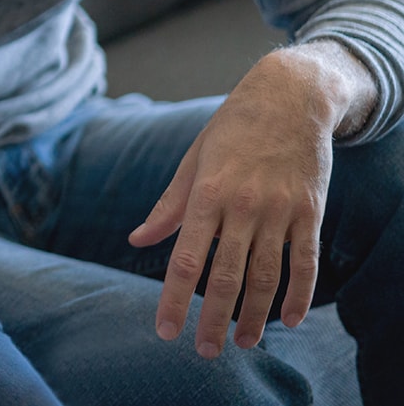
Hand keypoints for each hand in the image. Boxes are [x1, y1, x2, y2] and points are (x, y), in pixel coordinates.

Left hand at [127, 47, 352, 356]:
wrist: (290, 96)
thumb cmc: (232, 128)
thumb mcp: (193, 159)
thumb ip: (168, 206)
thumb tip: (138, 239)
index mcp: (205, 193)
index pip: (186, 259)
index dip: (175, 300)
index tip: (165, 331)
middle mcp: (242, 205)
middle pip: (226, 277)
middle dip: (212, 320)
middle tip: (203, 351)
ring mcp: (280, 210)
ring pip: (267, 276)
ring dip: (256, 316)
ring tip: (245, 343)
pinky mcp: (310, 212)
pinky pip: (306, 262)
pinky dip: (300, 295)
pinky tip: (289, 320)